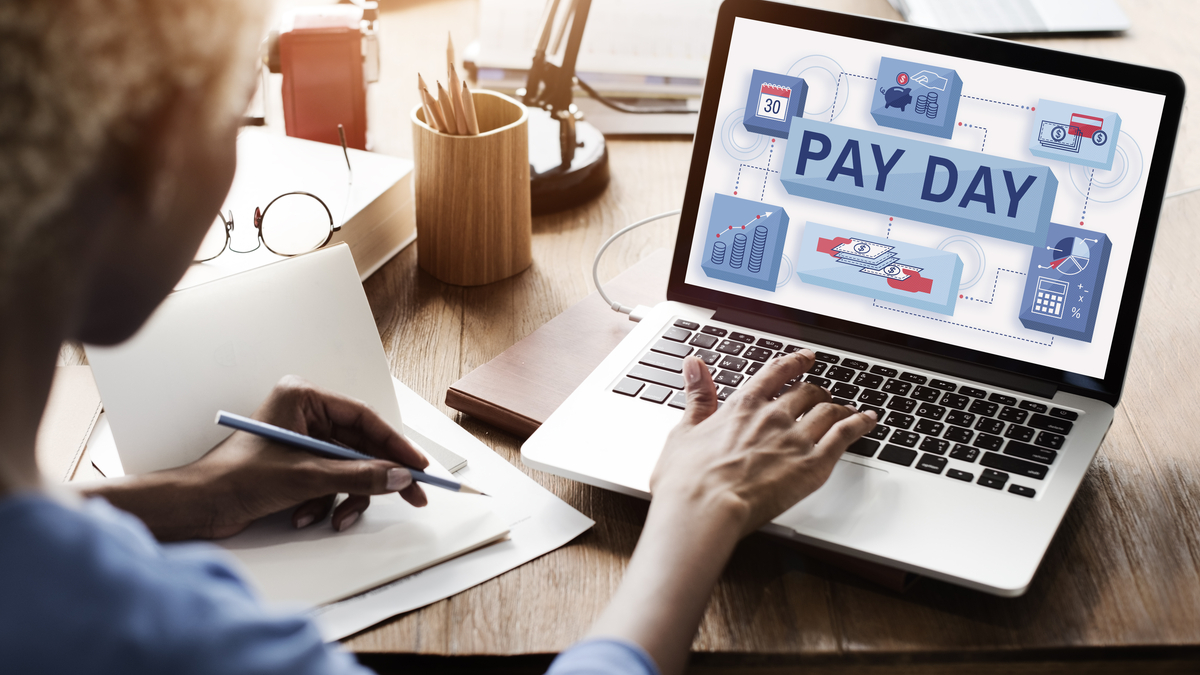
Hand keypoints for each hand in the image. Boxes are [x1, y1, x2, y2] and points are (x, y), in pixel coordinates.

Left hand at [86, 376, 428, 539]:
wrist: (196, 508)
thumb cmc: (234, 479)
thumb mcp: (306, 477)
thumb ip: (359, 475)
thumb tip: (400, 477)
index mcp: (303, 399)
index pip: (364, 418)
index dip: (395, 444)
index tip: (418, 466)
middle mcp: (304, 416)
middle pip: (360, 446)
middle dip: (377, 477)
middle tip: (411, 495)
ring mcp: (300, 442)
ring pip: (348, 469)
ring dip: (344, 497)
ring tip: (335, 518)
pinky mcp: (295, 467)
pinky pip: (330, 482)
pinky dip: (325, 503)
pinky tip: (305, 516)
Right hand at [584, 350, 875, 674]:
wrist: (704, 508)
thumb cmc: (688, 479)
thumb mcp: (684, 430)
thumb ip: (697, 395)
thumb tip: (694, 365)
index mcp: (743, 405)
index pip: (776, 373)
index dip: (794, 362)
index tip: (805, 358)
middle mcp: (773, 415)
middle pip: (806, 392)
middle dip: (817, 390)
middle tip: (823, 394)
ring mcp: (795, 439)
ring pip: (829, 410)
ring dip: (841, 406)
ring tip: (848, 409)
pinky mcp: (813, 465)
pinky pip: (845, 436)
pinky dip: (860, 424)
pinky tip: (869, 421)